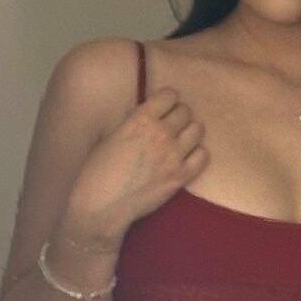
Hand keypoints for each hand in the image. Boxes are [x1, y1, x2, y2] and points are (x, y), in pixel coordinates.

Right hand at [66, 82, 207, 244]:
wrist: (103, 206)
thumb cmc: (97, 171)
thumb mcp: (111, 136)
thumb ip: (132, 123)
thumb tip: (146, 118)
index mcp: (141, 119)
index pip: (169, 95)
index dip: (167, 99)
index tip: (164, 106)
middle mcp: (161, 133)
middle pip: (185, 111)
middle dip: (179, 115)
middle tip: (172, 125)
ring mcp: (174, 155)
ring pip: (198, 130)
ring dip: (190, 132)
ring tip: (181, 140)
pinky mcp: (181, 176)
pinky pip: (203, 156)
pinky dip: (197, 154)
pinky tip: (188, 157)